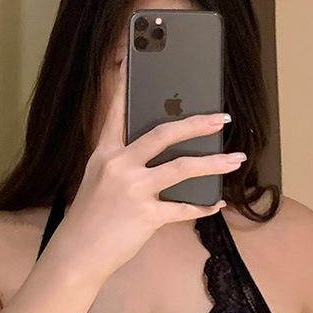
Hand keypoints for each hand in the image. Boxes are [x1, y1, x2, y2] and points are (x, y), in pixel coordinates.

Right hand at [56, 56, 244, 276]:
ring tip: (235, 159)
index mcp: (105, 152)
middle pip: (163, 134)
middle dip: (197, 123)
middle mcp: (119, 165)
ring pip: (182, 168)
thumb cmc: (91, 217)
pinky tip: (216, 204)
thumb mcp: (98, 180)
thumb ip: (123, 161)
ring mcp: (132, 190)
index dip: (128, 83)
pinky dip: (203, 206)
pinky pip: (183, 208)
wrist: (77, 253)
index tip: (136, 59)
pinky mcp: (145, 216)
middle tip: (222, 118)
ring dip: (213, 163)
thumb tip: (160, 153)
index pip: (117, 110)